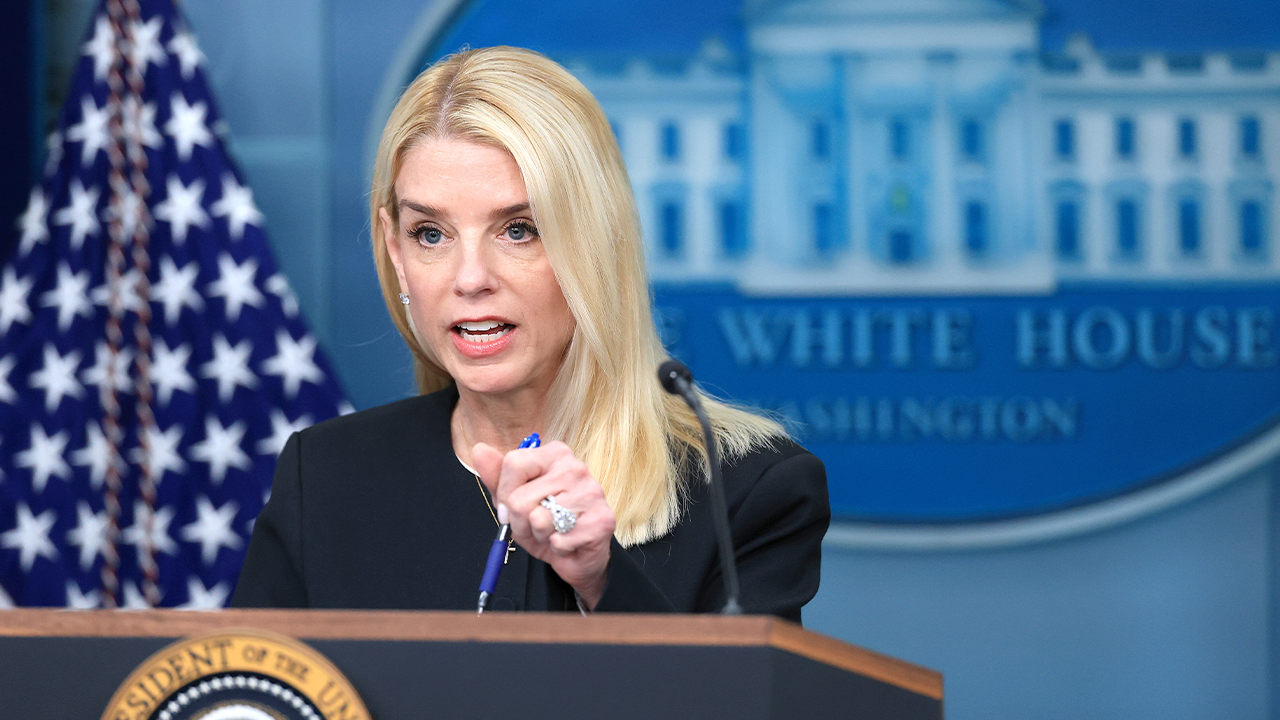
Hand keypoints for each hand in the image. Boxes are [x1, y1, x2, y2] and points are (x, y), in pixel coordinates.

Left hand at [472, 441, 615, 607]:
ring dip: (539, 535)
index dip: (505, 493)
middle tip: (536, 525)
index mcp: (555, 454)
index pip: (513, 463)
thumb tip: (479, 450)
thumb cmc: (546, 523)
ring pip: (538, 520)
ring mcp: (591, 493)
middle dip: (520, 521)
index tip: (513, 505)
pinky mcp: (601, 520)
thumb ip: (496, 476)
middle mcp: (576, 467)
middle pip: (520, 498)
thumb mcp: (515, 499)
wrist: (577, 554)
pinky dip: (557, 548)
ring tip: (552, 532)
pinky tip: (567, 542)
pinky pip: (559, 539)